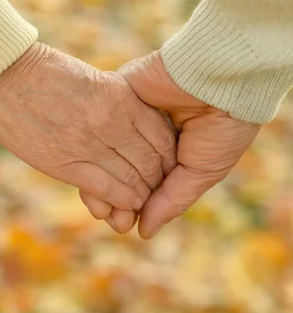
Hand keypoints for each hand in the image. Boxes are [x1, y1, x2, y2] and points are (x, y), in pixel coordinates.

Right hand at [0, 42, 176, 217]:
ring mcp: (89, 143)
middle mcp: (111, 121)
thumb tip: (133, 126)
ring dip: (141, 195)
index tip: (166, 165)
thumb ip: (116, 103)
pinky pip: (106, 188)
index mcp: (121, 97)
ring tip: (142, 201)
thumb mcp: (93, 80)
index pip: (161, 136)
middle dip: (157, 180)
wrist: (5, 74)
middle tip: (158, 189)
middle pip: (150, 161)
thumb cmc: (46, 73)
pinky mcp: (65, 162)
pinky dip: (121, 199)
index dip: (168, 156)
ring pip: (132, 179)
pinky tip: (127, 204)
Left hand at [105, 50, 259, 237]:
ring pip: (107, 151)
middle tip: (108, 220)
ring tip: (98, 205)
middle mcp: (150, 135)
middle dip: (115, 196)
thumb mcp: (201, 172)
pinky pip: (101, 125)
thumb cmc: (222, 128)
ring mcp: (133, 114)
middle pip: (123, 170)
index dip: (136, 205)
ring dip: (100, 178)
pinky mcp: (120, 94)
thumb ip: (170, 200)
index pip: (146, 182)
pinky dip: (96, 150)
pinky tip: (90, 174)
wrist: (222, 80)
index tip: (124, 226)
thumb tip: (143, 232)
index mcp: (173, 151)